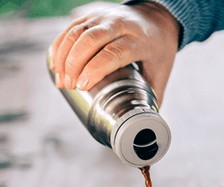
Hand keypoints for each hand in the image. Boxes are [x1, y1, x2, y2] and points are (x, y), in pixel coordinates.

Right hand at [50, 2, 179, 104]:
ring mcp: (104, 17)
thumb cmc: (158, 50)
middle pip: (90, 40)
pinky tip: (55, 64)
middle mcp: (120, 24)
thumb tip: (142, 125)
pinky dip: (60, 45)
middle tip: (69, 86)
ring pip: (77, 32)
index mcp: (138, 40)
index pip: (113, 52)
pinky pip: (71, 28)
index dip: (95, 69)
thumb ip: (152, 98)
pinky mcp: (92, 16)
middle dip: (74, 64)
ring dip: (64, 57)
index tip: (82, 86)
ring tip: (61, 81)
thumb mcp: (161, 73)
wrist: (157, 19)